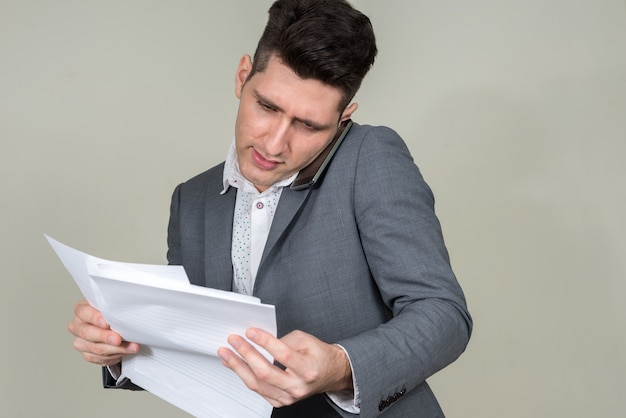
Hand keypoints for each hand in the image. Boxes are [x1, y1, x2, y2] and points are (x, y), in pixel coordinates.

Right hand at [67, 300, 138, 366]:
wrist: (112, 329)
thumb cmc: (112, 316)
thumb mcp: (112, 309)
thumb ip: (114, 310)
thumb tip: (126, 316)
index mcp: (81, 310)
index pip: (83, 312)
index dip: (95, 318)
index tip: (107, 323)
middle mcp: (78, 326)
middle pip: (87, 333)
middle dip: (105, 337)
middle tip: (118, 339)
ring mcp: (81, 342)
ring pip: (95, 348)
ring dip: (116, 349)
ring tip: (130, 347)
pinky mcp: (87, 354)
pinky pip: (99, 358)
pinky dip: (114, 355)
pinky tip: (124, 351)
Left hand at [217, 328, 352, 407]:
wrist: (329, 374)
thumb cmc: (318, 356)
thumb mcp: (306, 340)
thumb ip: (284, 340)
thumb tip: (259, 340)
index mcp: (308, 369)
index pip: (283, 355)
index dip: (265, 342)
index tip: (251, 332)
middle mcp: (298, 386)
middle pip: (266, 372)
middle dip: (246, 354)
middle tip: (234, 340)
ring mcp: (288, 397)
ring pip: (257, 384)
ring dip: (238, 366)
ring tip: (227, 353)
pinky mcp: (280, 401)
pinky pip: (258, 390)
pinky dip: (243, 376)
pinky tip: (235, 365)